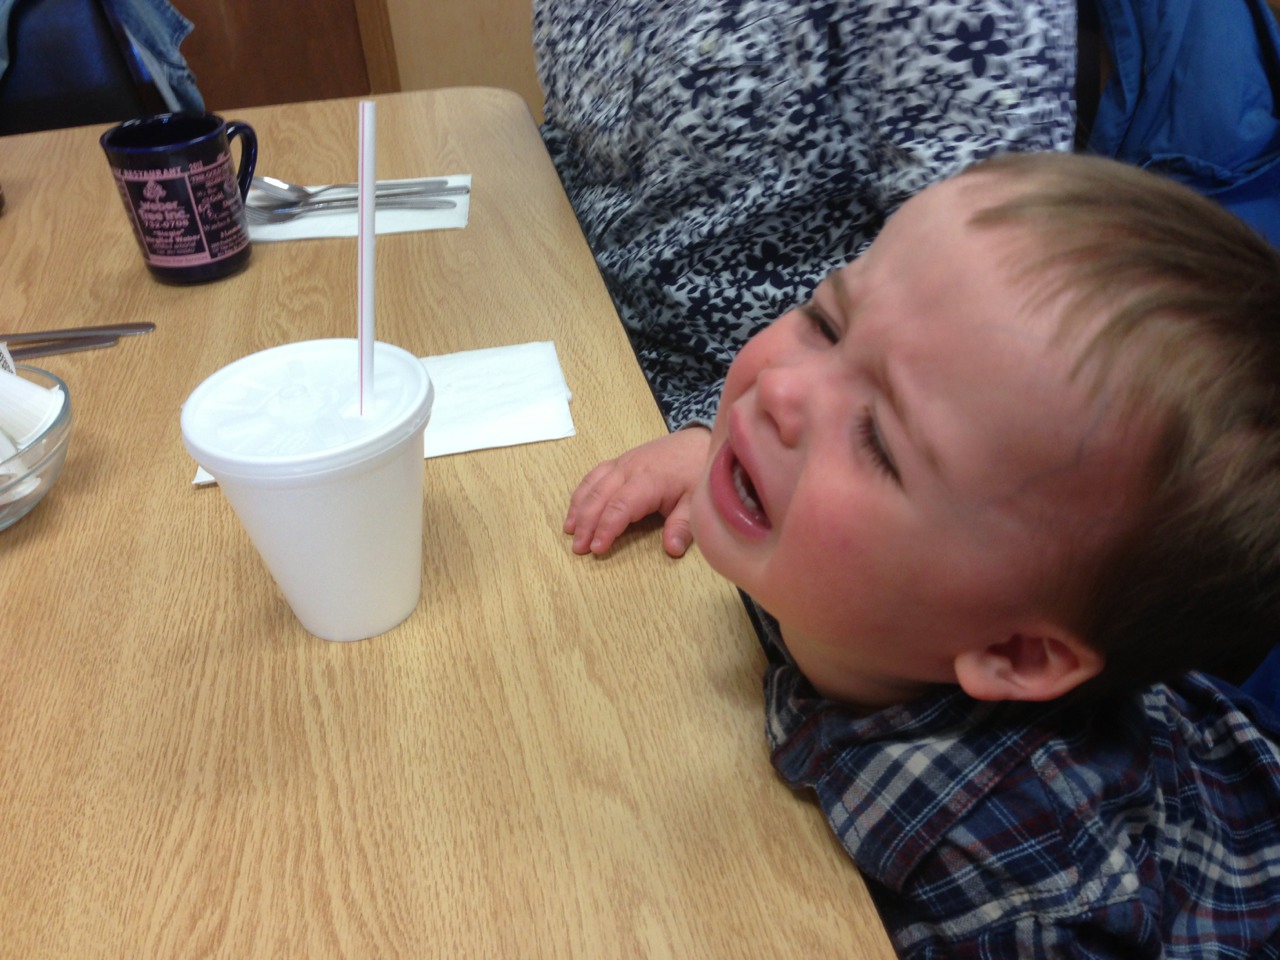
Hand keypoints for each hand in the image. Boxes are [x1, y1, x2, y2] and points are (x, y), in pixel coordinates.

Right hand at [564, 427, 711, 556]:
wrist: (698, 442)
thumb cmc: (696, 471)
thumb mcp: (696, 500)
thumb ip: (683, 525)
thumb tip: (672, 549)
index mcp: (647, 480)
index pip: (619, 507)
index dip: (606, 528)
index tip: (597, 548)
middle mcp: (629, 469)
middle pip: (599, 497)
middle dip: (586, 523)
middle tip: (578, 548)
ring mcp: (622, 463)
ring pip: (592, 485)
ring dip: (578, 508)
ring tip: (569, 531)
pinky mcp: (620, 461)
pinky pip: (594, 476)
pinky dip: (582, 493)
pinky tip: (577, 508)